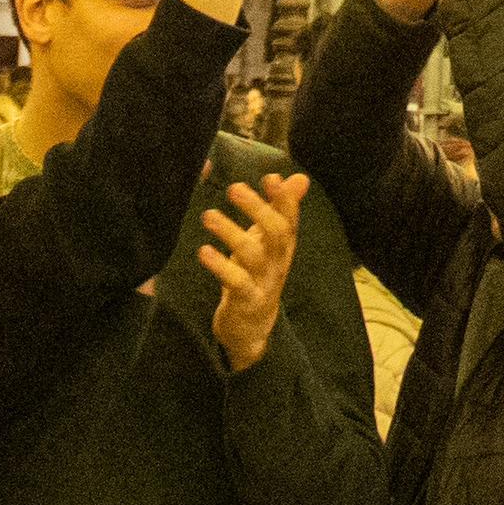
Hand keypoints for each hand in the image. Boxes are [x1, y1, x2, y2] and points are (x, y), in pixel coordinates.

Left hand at [199, 170, 306, 374]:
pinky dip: (220, 266)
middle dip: (258, 209)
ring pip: (253, 255)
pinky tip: (203, 251)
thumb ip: (281, 209)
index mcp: (284, 247)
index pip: (290, 219)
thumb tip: (300, 178)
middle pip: (276, 233)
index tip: (270, 177)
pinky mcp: (247, 301)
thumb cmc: (258, 275)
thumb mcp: (270, 242)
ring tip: (208, 215)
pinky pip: (236, 282)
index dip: (284, 199)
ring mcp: (264, 283)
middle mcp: (278, 262)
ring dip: (231, 232)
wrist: (253, 327)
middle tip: (234, 188)